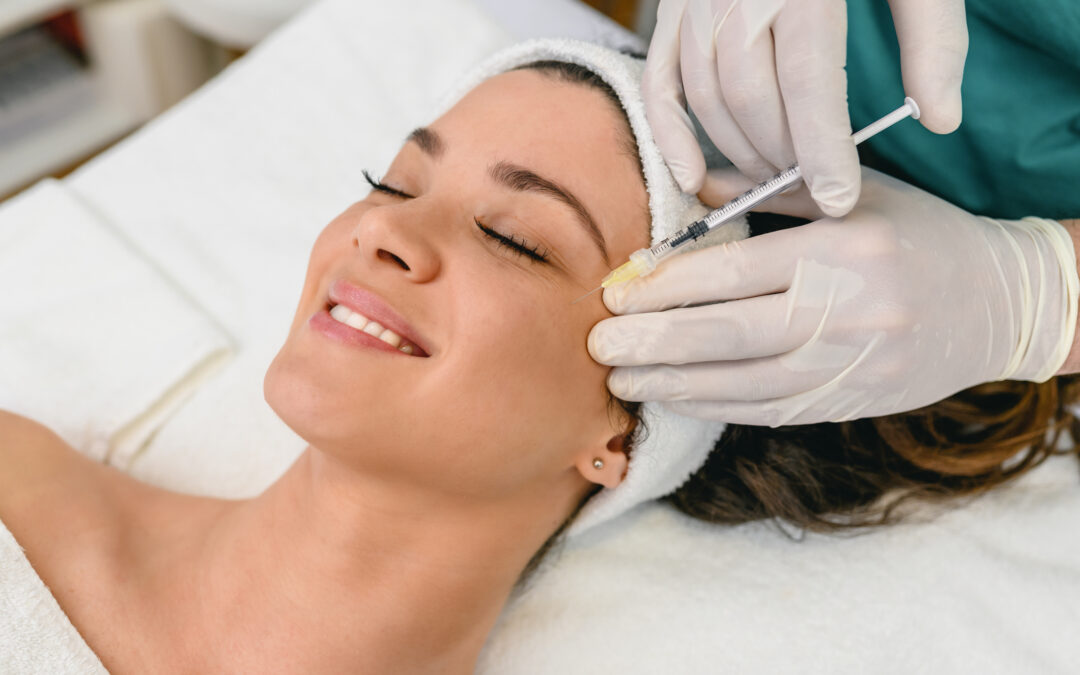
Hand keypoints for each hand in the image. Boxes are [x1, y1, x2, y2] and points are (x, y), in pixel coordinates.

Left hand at [588, 168, 1078, 425]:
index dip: (665, 288)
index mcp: (840, 251)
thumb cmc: (918, 235)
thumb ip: (766, 193)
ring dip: (673, 386)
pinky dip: (716, 407)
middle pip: (727, 334)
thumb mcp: (852, 196)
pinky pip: (770, 410)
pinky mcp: (852, 401)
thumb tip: (687, 192)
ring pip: (743, 384)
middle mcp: (845, 312)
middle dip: (653, 344)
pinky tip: (675, 400)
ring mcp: (850, 365)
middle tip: (598, 349)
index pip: (733, 274)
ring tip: (622, 382)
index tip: (617, 295)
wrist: (997, 302)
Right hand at [642, 0, 967, 215]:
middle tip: (815, 184)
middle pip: (753, 98)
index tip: (839, 197)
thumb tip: (941, 119)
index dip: (822, 149)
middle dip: (784, 154)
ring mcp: (697, 2)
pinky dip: (668, 134)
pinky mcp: (673, 10)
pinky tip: (690, 177)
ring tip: (777, 173)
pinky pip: (659, 82)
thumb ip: (933, 38)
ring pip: (708, 98)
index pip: (808, 82)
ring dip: (741, 150)